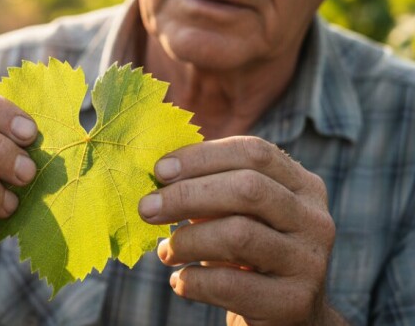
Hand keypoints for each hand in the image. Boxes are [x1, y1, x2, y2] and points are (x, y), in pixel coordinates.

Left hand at [138, 136, 341, 324]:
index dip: (202, 156)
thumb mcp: (236, 215)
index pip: (254, 152)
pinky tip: (180, 282)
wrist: (287, 321)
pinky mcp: (293, 302)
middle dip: (187, 194)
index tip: (160, 170)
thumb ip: (209, 188)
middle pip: (247, 188)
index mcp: (302, 186)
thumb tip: (158, 172)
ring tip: (166, 252)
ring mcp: (308, 262)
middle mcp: (314, 219)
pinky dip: (193, 281)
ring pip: (238, 234)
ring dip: (187, 241)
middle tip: (147, 208)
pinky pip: (230, 284)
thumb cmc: (247, 255)